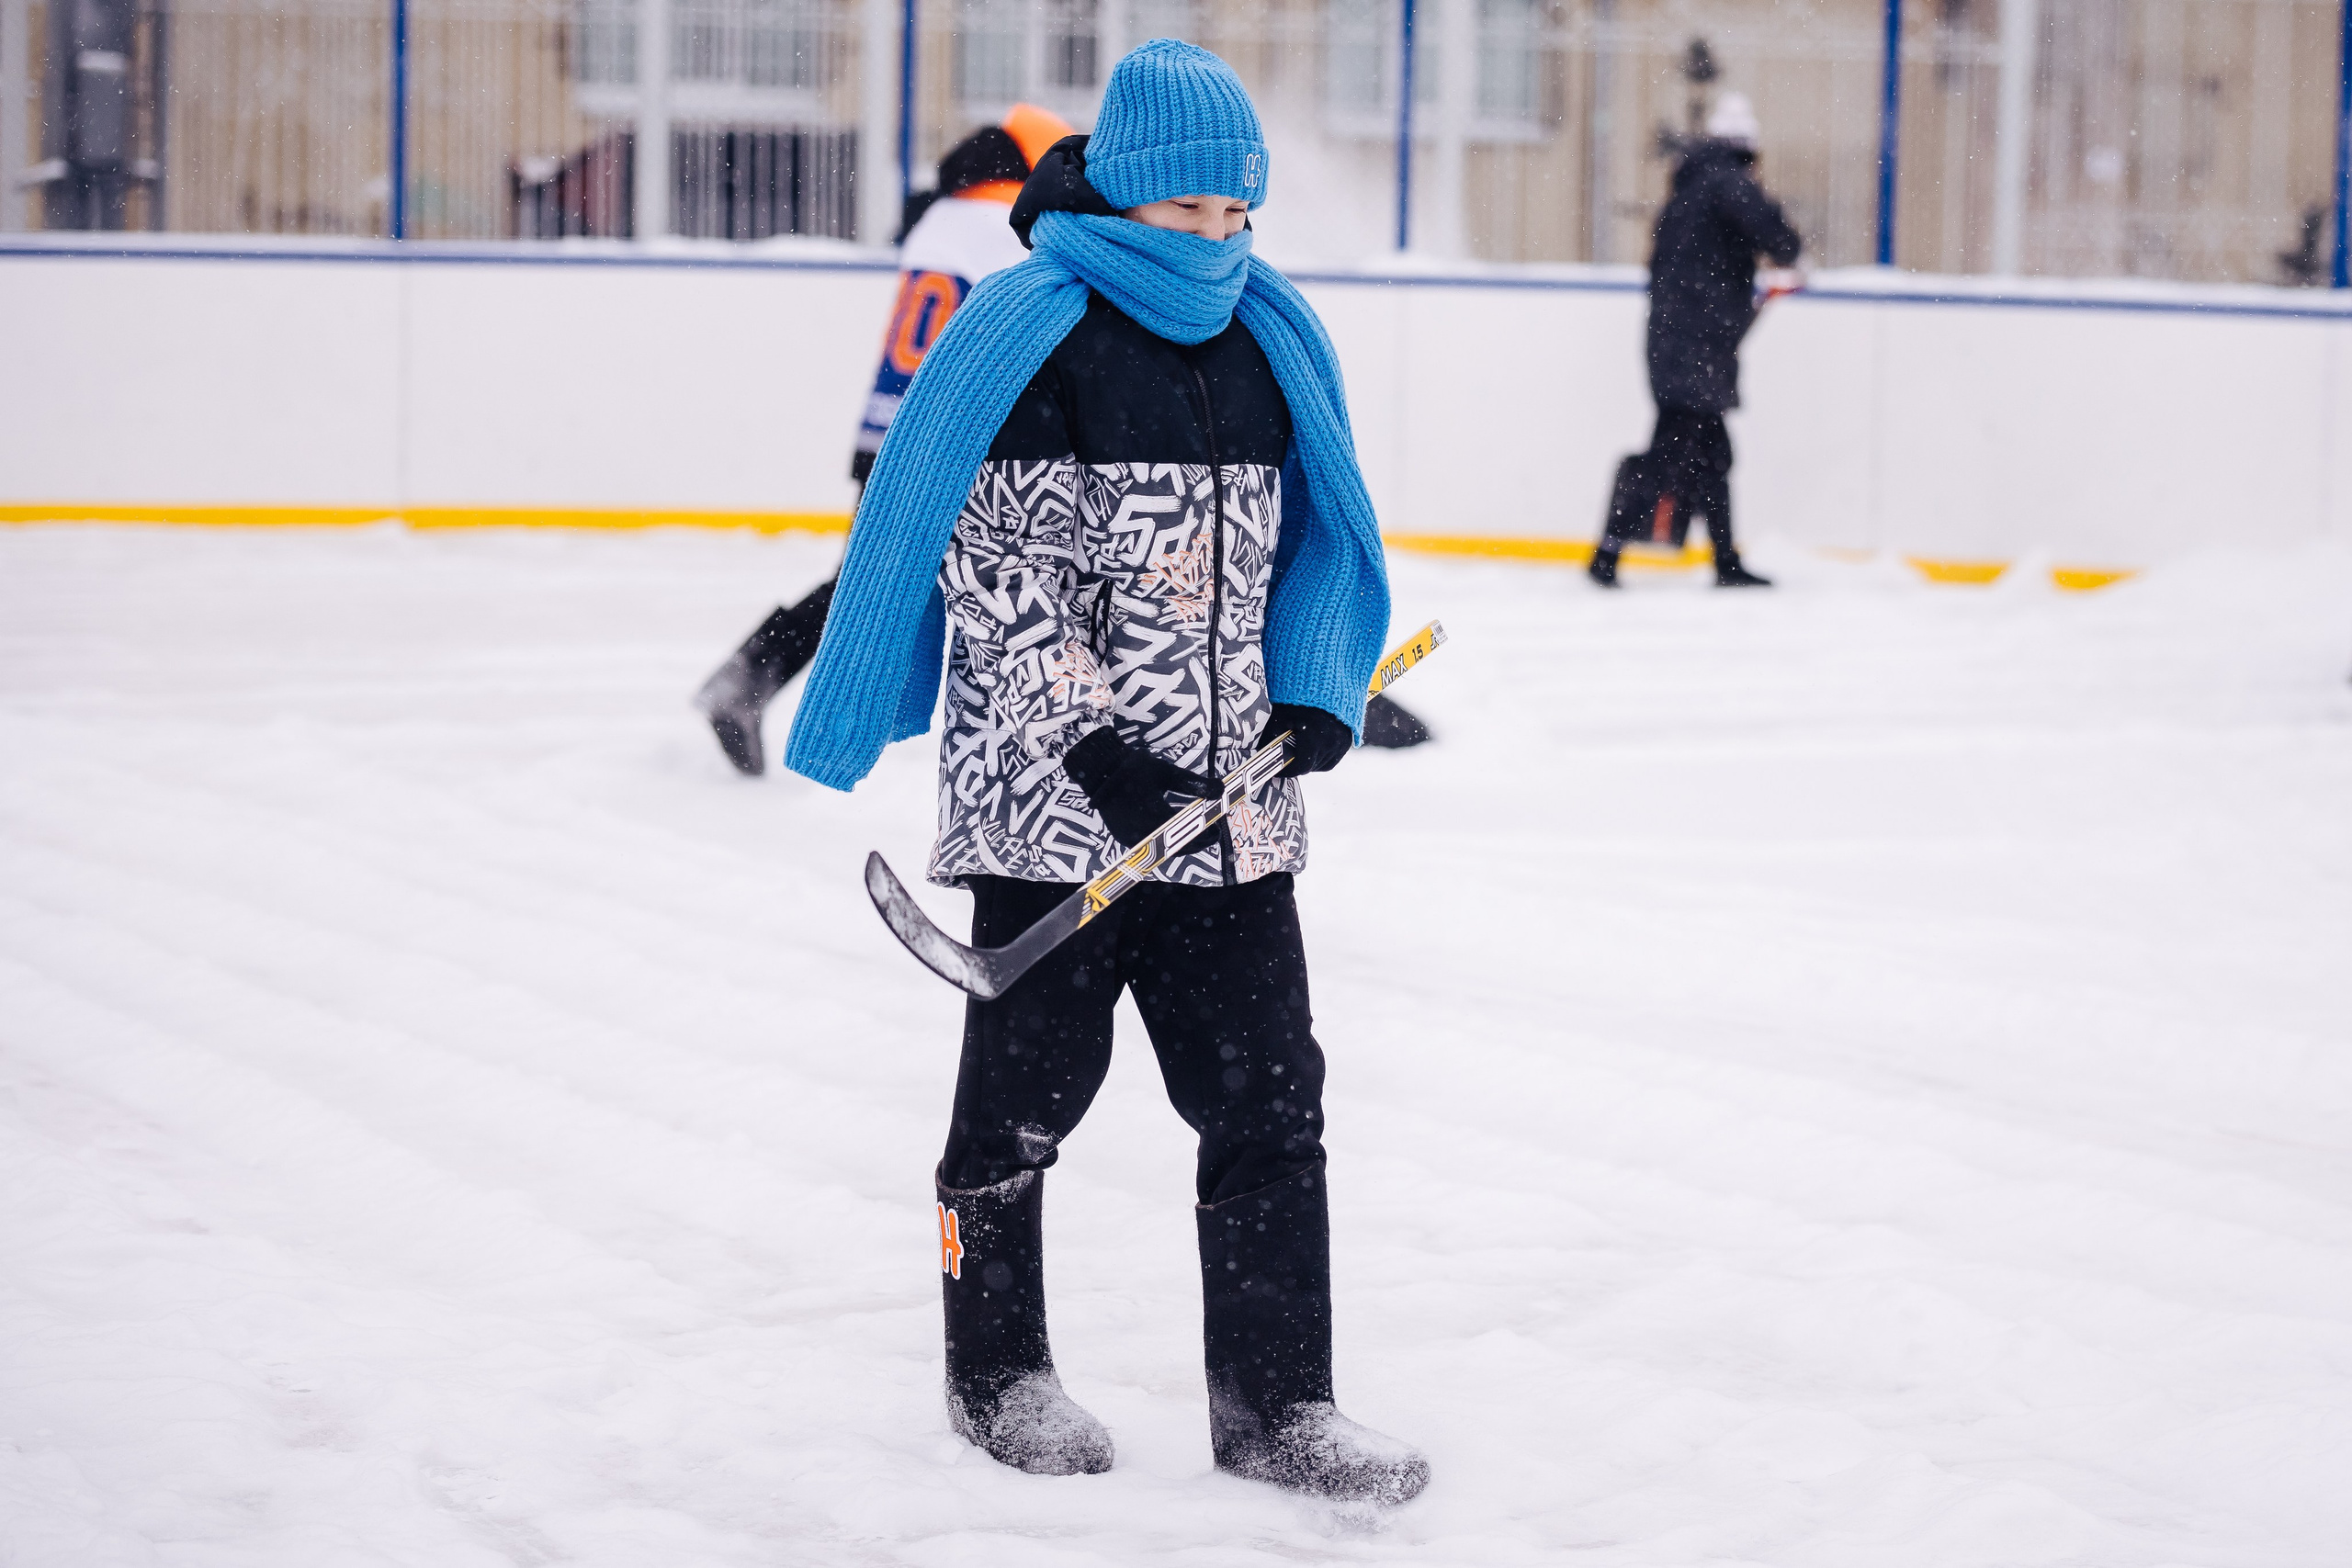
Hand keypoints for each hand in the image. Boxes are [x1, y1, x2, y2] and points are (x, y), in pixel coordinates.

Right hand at [1059, 727, 1218, 849]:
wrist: (1100, 771)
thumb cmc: (1134, 768)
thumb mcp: (1167, 772)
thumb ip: (1195, 784)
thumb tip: (1221, 790)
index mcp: (1154, 816)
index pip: (1185, 832)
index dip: (1203, 834)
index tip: (1217, 830)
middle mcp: (1142, 833)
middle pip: (1176, 847)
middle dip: (1196, 842)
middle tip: (1211, 834)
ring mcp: (1131, 839)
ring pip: (1163, 850)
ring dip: (1182, 845)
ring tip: (1197, 835)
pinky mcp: (1125, 839)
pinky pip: (1151, 847)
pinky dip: (1166, 843)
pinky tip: (1176, 834)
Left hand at [1258, 702, 1350, 777]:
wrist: (1322, 680)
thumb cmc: (1297, 696)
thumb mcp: (1280, 717)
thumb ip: (1271, 739)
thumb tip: (1260, 756)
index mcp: (1315, 738)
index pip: (1301, 767)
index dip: (1287, 771)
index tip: (1276, 770)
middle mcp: (1332, 742)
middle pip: (1312, 767)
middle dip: (1296, 766)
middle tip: (1284, 761)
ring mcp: (1343, 740)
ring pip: (1324, 764)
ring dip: (1310, 763)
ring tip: (1297, 754)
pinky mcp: (1349, 737)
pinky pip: (1334, 756)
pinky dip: (1322, 757)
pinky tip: (1311, 750)